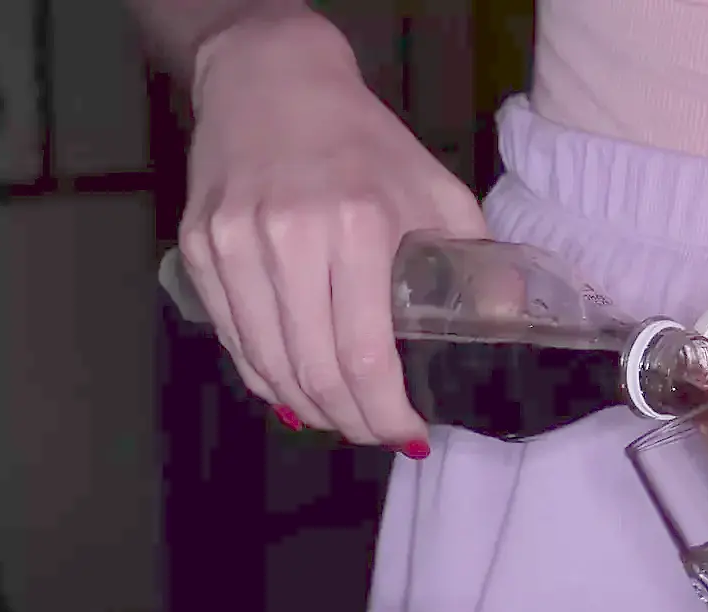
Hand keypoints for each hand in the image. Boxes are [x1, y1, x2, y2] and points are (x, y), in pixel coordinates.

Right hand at [177, 12, 488, 448]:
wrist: (271, 80)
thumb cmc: (366, 143)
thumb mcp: (439, 193)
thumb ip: (478, 265)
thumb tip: (507, 334)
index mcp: (356, 228)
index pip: (364, 355)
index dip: (385, 411)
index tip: (409, 435)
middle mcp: (288, 240)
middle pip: (313, 372)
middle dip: (351, 422)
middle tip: (378, 435)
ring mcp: (234, 245)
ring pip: (267, 365)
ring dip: (308, 409)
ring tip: (342, 419)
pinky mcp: (200, 249)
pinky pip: (233, 340)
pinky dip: (266, 378)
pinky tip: (296, 390)